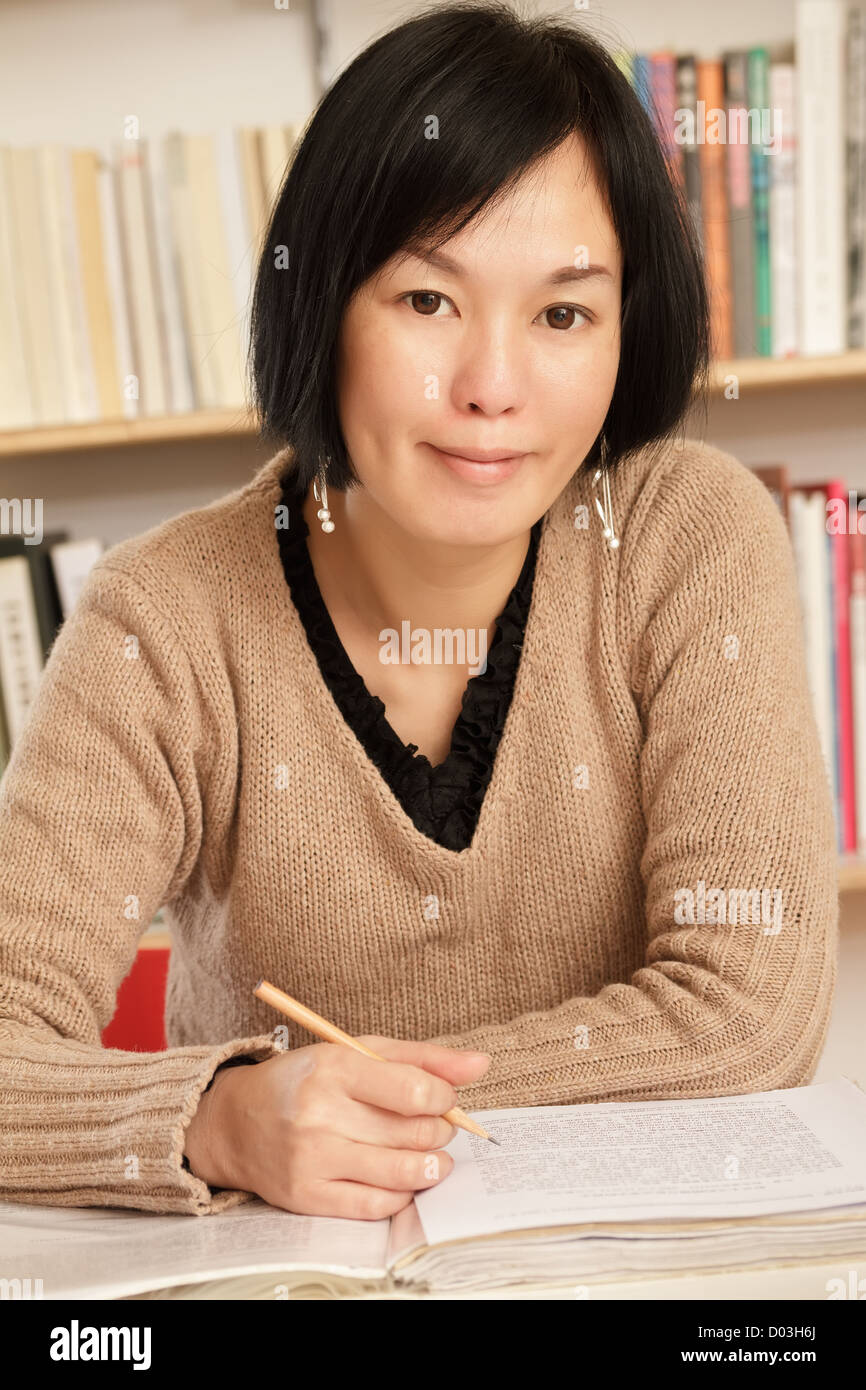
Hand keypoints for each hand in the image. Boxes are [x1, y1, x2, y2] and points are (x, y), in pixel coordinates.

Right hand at [183, 1037, 490, 1218]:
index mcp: (334, 1068)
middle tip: (438, 1126)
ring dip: (431, 1167)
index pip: (414, 1090)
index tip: (443, 1098)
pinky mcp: (307, 1196)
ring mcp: (312, 1159)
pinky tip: (402, 1178)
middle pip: (413, 1134)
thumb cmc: (307, 1080)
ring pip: (401, 1173)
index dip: (445, 1098)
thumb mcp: (359, 1052)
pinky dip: (402, 1193)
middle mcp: (319, 1113)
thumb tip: (482, 1064)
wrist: (236, 1122)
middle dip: (440, 1132)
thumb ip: (423, 1058)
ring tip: (433, 1157)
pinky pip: (376, 1205)